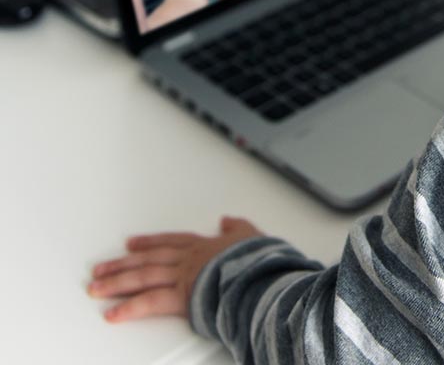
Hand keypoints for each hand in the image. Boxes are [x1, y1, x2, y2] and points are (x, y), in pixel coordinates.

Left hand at [88, 216, 260, 322]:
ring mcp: (181, 277)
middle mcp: (187, 259)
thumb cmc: (257, 260)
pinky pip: (149, 303)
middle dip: (122, 264)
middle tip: (100, 268)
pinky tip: (112, 314)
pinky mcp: (180, 298)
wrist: (257, 274)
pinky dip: (129, 308)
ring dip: (116, 282)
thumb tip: (230, 221)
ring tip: (96, 288)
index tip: (132, 244)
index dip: (150, 242)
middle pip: (148, 259)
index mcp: (204, 246)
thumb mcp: (252, 235)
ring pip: (143, 277)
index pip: (170, 242)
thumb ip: (238, 228)